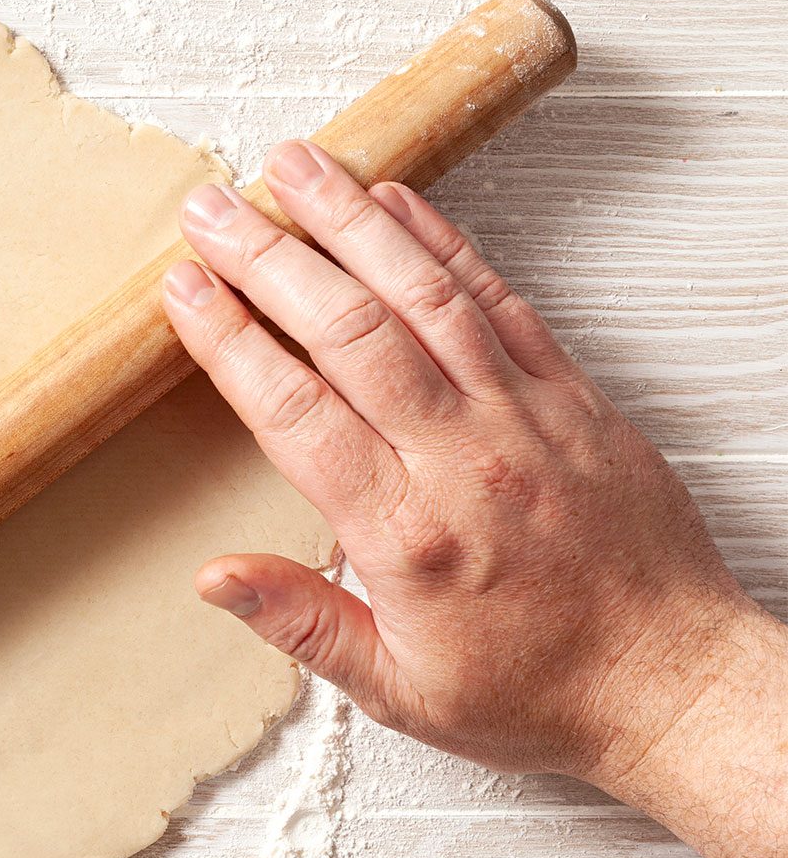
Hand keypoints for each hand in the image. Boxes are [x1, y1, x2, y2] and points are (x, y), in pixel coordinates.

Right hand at [160, 139, 770, 783]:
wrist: (673, 684)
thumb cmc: (535, 692)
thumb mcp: (400, 691)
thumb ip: (302, 624)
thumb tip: (212, 577)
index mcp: (404, 535)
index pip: (295, 412)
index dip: (230, 340)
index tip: (184, 288)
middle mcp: (460, 460)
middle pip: (347, 332)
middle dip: (268, 258)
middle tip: (210, 207)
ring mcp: (522, 417)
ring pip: (423, 295)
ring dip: (353, 222)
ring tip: (294, 166)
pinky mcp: (572, 395)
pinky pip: (500, 300)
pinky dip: (446, 243)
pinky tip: (398, 202)